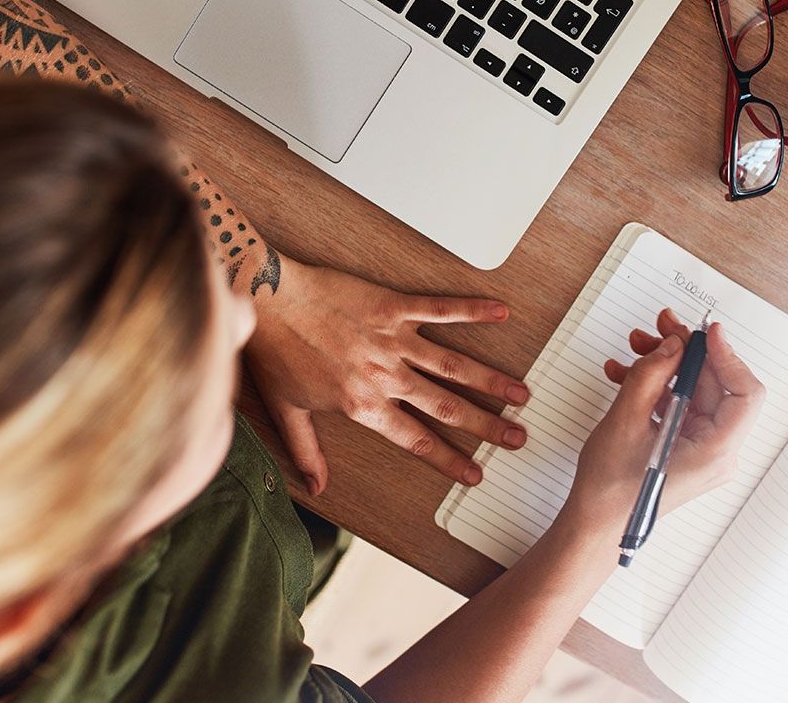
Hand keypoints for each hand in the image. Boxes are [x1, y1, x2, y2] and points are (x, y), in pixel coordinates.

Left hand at [244, 259, 530, 494]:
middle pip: (446, 406)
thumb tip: (316, 487)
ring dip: (490, 380)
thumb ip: (306, 451)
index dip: (449, 460)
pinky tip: (500, 312)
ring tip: (520, 392)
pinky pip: (439, 309)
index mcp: (363, 406)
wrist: (267, 301)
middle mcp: (385, 377)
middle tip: (517, 437)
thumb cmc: (274, 352)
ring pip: (452, 365)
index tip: (475, 474)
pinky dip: (471, 311)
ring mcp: (393, 340)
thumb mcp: (287, 410)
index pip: (416, 441)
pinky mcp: (393, 307)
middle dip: (486, 425)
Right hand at [563, 309, 764, 532]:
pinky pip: (679, 406)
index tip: (706, 333)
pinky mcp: (684, 447)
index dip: (728, 356)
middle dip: (686, 354)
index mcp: (715, 453)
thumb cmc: (611, 492)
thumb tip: (673, 345)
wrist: (593, 525)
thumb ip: (651, 375)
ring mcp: (700, 450)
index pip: (745, 394)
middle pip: (716, 387)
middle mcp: (716, 452)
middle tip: (661, 328)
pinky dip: (656, 387)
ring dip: (665, 367)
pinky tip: (626, 375)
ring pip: (694, 392)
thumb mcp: (626, 421)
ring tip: (635, 348)